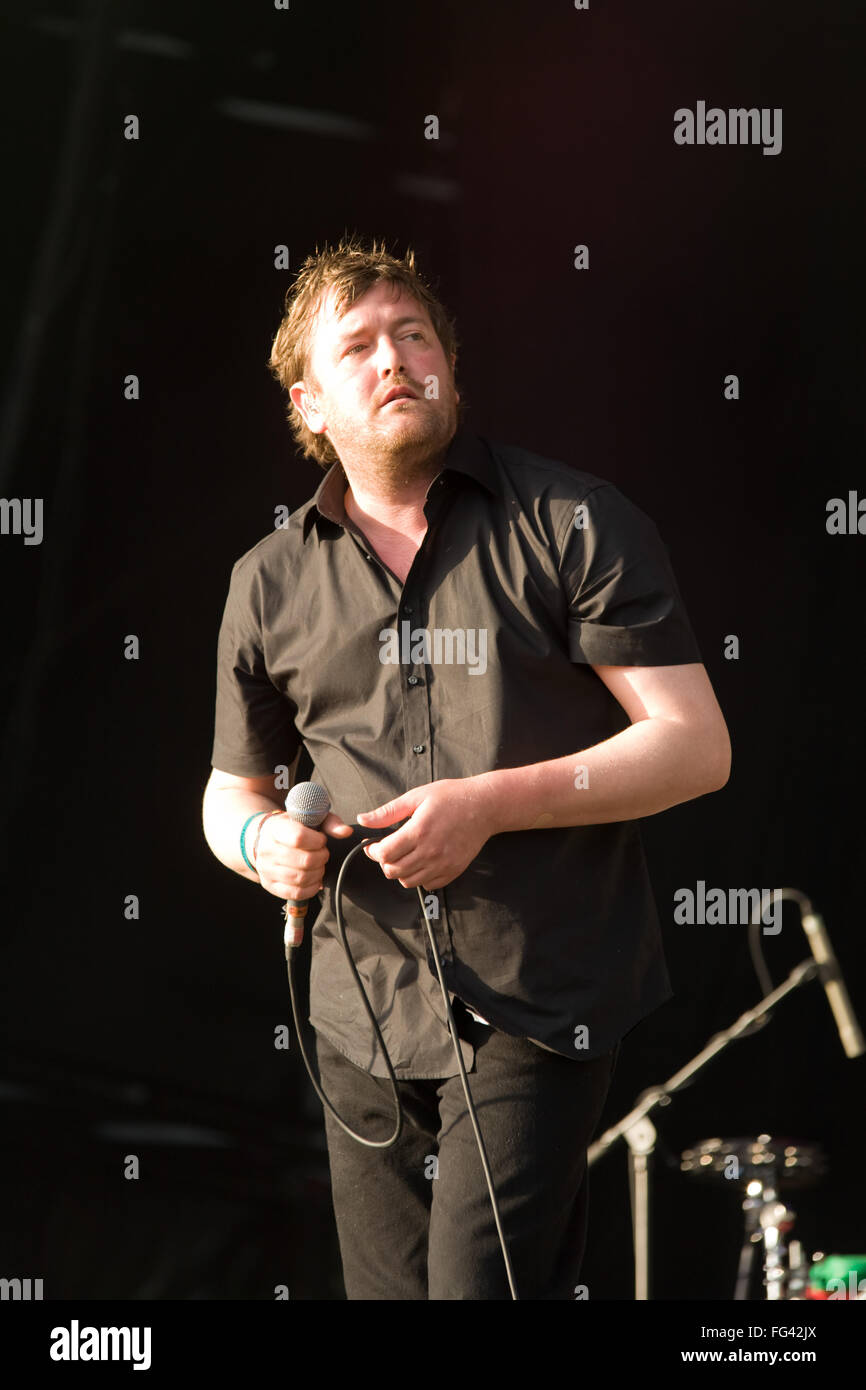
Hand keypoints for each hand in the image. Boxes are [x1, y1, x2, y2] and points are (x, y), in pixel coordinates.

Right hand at [254, 810, 353, 900]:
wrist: (265, 839)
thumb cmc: (292, 827)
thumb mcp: (310, 818)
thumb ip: (330, 823)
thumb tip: (346, 832)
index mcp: (275, 829)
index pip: (299, 838)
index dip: (317, 841)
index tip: (321, 840)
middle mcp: (267, 850)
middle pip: (304, 861)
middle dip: (321, 858)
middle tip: (323, 854)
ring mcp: (266, 870)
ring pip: (301, 878)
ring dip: (318, 873)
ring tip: (319, 865)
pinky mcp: (270, 885)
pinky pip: (296, 893)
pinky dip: (311, 888)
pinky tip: (314, 879)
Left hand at [356, 776, 498, 889]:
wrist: (485, 806)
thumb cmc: (452, 797)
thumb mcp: (417, 796)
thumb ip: (388, 812)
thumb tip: (363, 819)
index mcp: (419, 831)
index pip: (385, 854)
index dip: (373, 851)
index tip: (373, 845)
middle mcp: (431, 851)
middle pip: (393, 871)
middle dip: (384, 862)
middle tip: (386, 851)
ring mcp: (443, 864)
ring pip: (408, 881)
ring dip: (400, 871)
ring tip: (403, 856)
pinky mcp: (454, 870)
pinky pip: (428, 885)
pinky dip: (419, 877)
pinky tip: (420, 862)